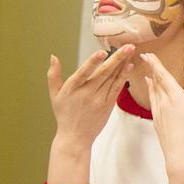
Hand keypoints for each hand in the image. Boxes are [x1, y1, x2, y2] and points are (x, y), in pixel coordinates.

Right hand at [46, 46, 136, 183]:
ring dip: (123, 64)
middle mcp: (86, 93)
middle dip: (117, 58)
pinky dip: (123, 78)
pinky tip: (129, 67)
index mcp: (72, 89)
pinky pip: (117, 89)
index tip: (103, 52)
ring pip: (112, 79)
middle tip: (127, 46)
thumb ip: (53, 75)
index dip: (93, 62)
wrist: (75, 137)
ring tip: (130, 52)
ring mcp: (98, 100)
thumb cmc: (64, 114)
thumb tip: (53, 57)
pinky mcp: (108, 105)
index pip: (84, 72)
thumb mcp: (54, 95)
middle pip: (104, 73)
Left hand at [143, 54, 183, 183]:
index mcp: (176, 99)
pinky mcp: (158, 121)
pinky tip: (150, 91)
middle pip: (157, 82)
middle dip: (152, 68)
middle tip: (146, 56)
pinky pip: (152, 101)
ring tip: (148, 71)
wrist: (179, 158)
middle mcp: (165, 103)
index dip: (156, 64)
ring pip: (153, 91)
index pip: (163, 77)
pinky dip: (150, 92)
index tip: (148, 54)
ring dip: (151, 79)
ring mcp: (160, 113)